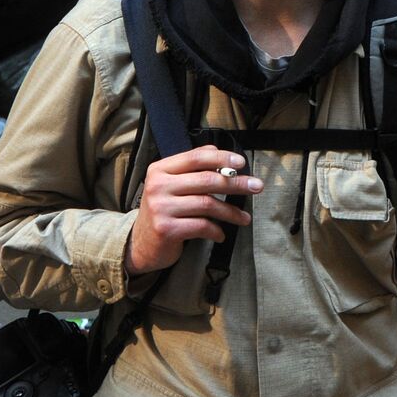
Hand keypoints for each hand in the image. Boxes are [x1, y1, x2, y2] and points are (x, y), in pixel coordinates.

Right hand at [124, 145, 263, 276]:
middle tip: (256, 187)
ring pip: (207, 204)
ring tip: (243, 218)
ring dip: (231, 212)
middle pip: (206, 180)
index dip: (221, 158)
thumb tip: (217, 152)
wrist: (140, 244)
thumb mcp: (170, 184)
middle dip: (236, 183)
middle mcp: (158, 186)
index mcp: (160, 170)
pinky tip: (221, 234)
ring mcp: (161, 208)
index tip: (242, 162)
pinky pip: (202, 226)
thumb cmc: (162, 211)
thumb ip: (190, 167)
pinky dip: (216, 230)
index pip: (195, 158)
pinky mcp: (166, 229)